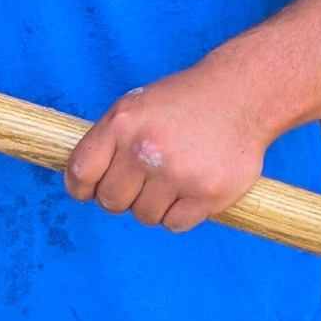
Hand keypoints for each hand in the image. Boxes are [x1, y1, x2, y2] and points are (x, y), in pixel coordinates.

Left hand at [62, 68, 272, 232]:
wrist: (241, 96)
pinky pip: (175, 224)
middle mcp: (145, 148)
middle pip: (111, 201)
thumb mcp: (135, 106)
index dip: (80, 188)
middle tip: (142, 181)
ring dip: (154, 205)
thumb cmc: (182, 103)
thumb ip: (108, 140)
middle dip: (122, 196)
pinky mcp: (207, 194)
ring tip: (172, 178)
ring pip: (144, 216)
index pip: (81, 172)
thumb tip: (81, 183)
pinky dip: (179, 214)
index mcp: (122, 123)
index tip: (87, 192)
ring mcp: (177, 173)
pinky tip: (190, 189)